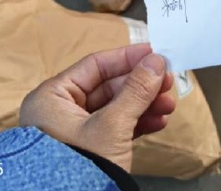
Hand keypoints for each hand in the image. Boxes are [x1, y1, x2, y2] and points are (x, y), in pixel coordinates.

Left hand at [19, 43, 175, 170]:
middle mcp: (59, 111)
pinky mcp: (88, 149)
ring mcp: (74, 131)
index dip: (127, 58)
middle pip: (108, 86)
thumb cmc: (78, 168)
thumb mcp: (112, 125)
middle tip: (166, 80)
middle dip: (141, 85)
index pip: (94, 65)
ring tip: (168, 105)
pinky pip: (115, 127)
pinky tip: (158, 121)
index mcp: (52, 97)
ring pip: (115, 107)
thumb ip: (136, 91)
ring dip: (144, 104)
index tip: (153, 53)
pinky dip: (137, 123)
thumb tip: (155, 62)